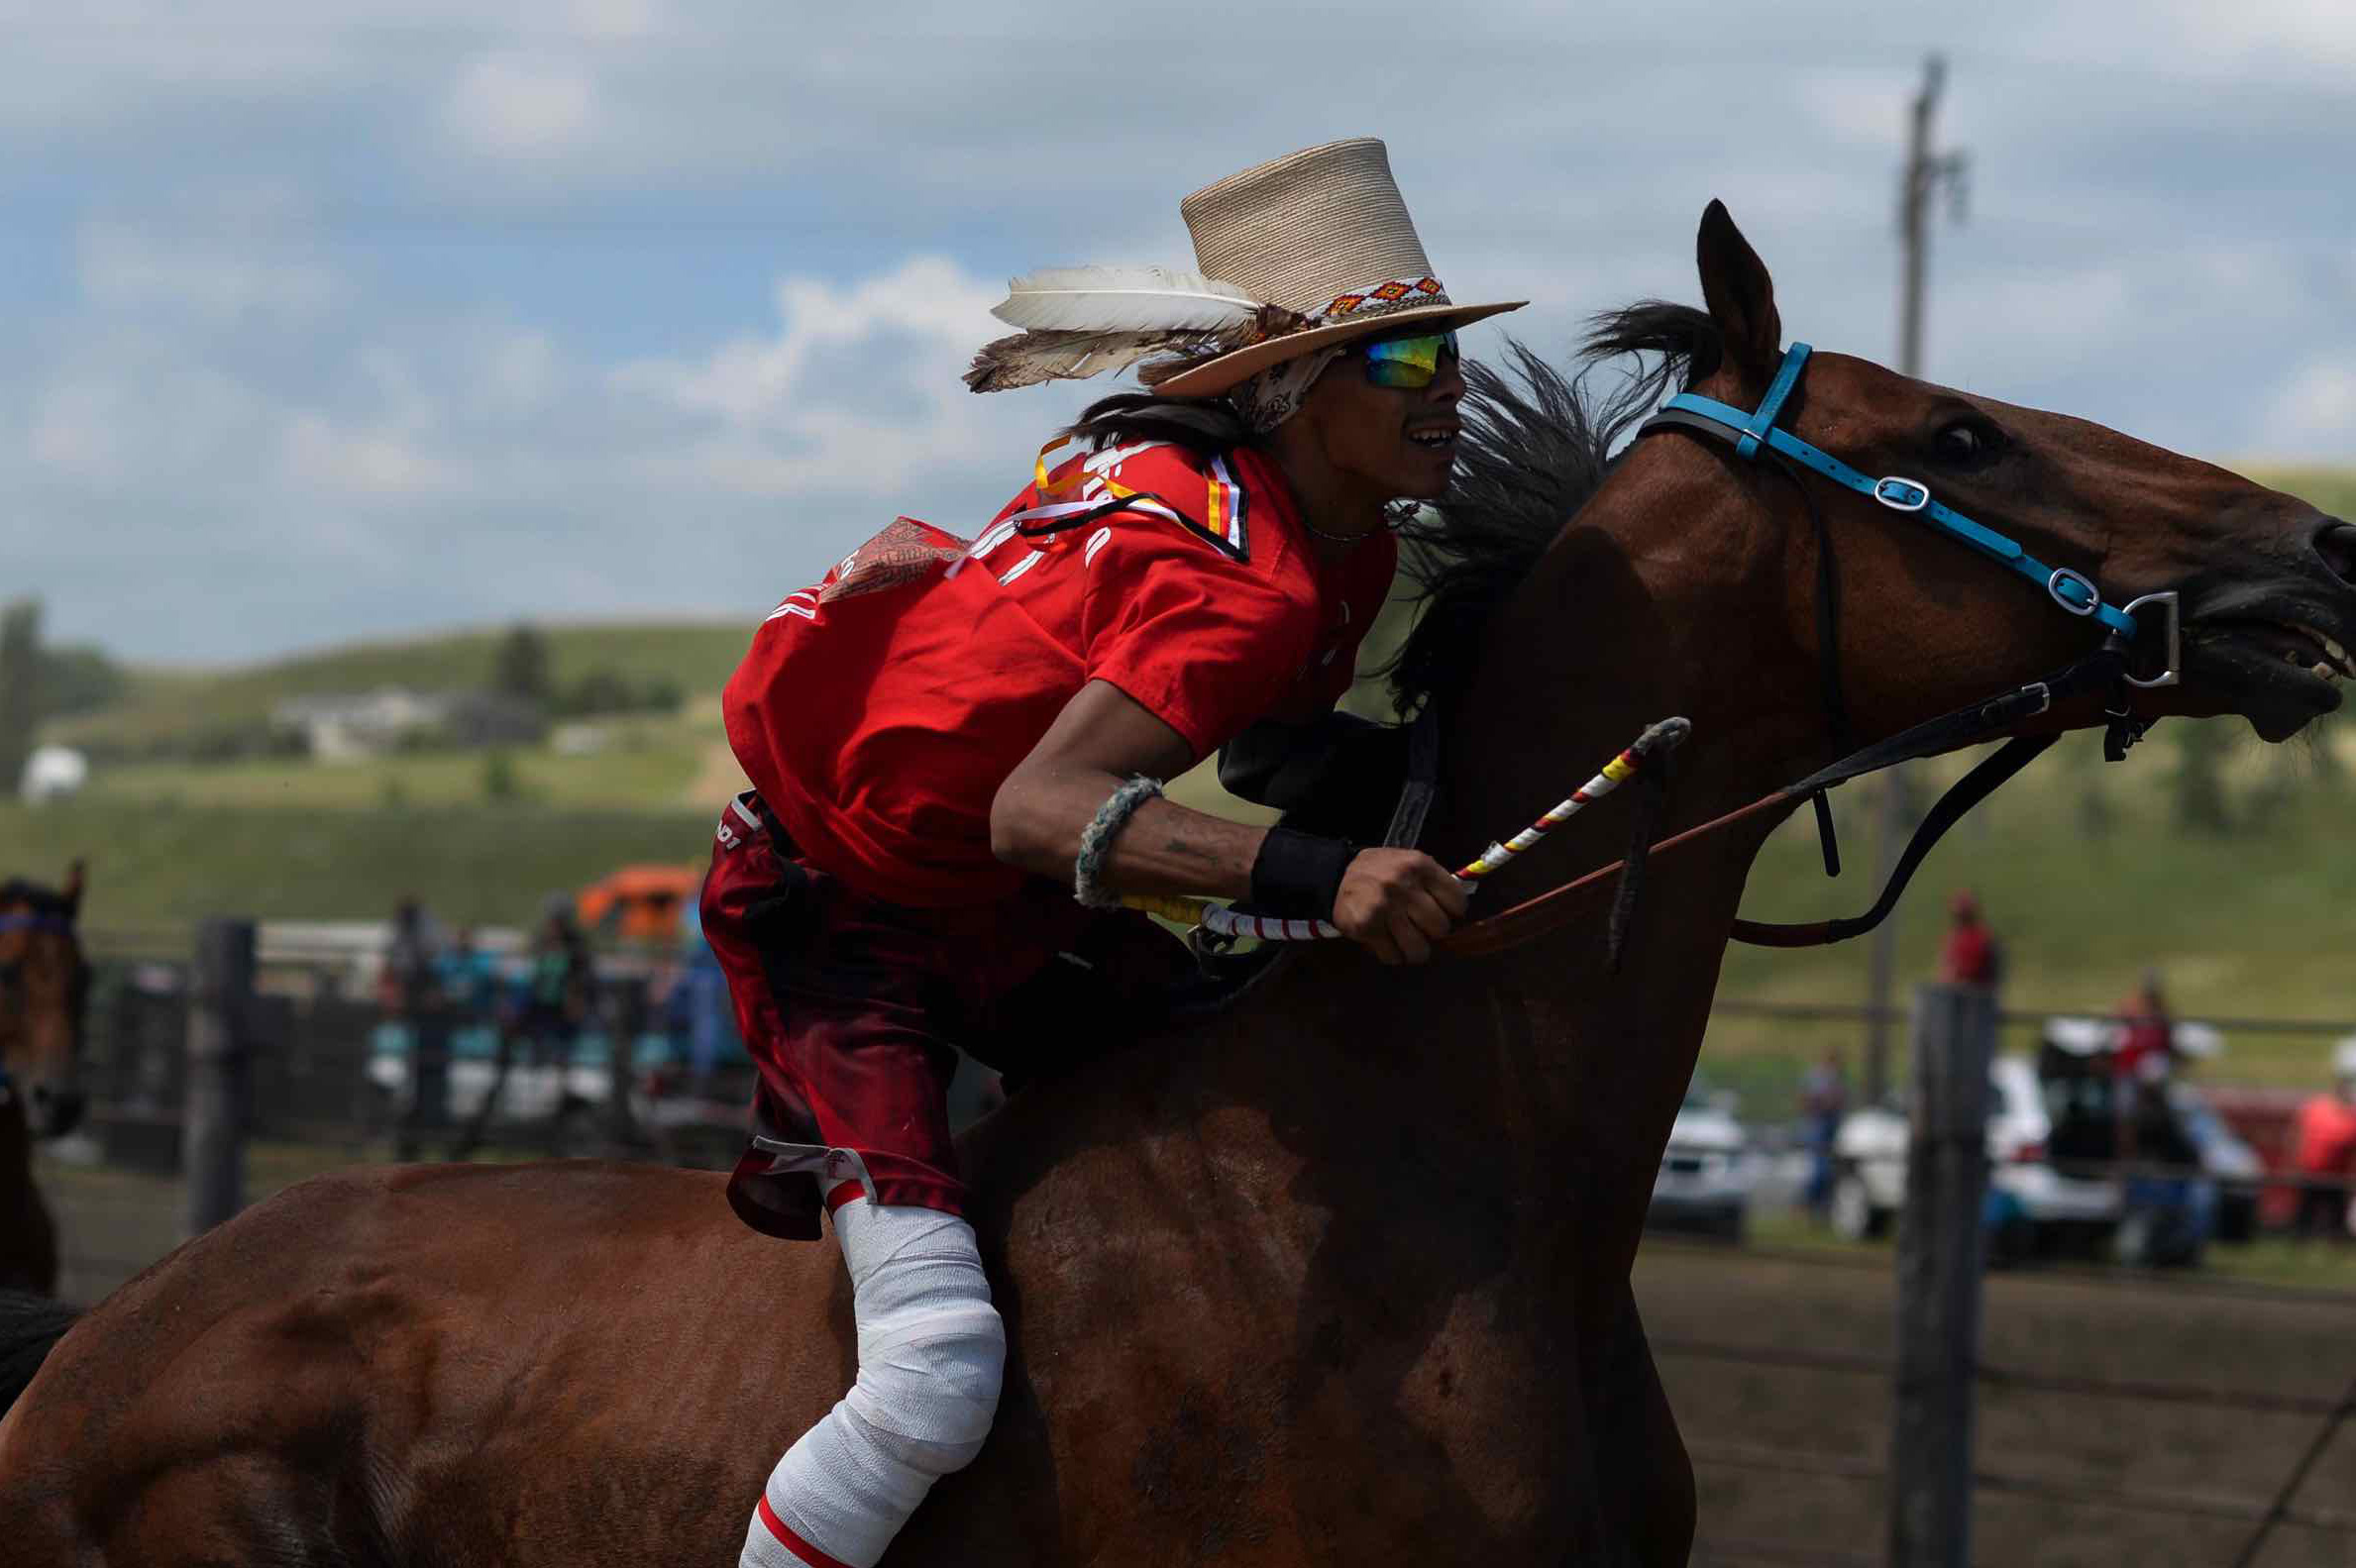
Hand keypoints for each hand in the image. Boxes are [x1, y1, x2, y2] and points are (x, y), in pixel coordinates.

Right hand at [1331, 849, 1468, 965]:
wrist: (1335, 875)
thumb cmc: (1380, 871)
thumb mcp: (1409, 863)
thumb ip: (1432, 882)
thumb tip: (1457, 913)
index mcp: (1420, 866)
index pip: (1457, 901)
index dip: (1452, 912)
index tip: (1442, 913)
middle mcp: (1404, 885)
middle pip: (1440, 928)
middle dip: (1432, 933)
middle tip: (1420, 928)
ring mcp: (1385, 908)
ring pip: (1419, 949)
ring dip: (1414, 951)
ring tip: (1406, 943)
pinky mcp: (1367, 927)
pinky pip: (1393, 956)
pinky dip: (1392, 955)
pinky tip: (1386, 943)